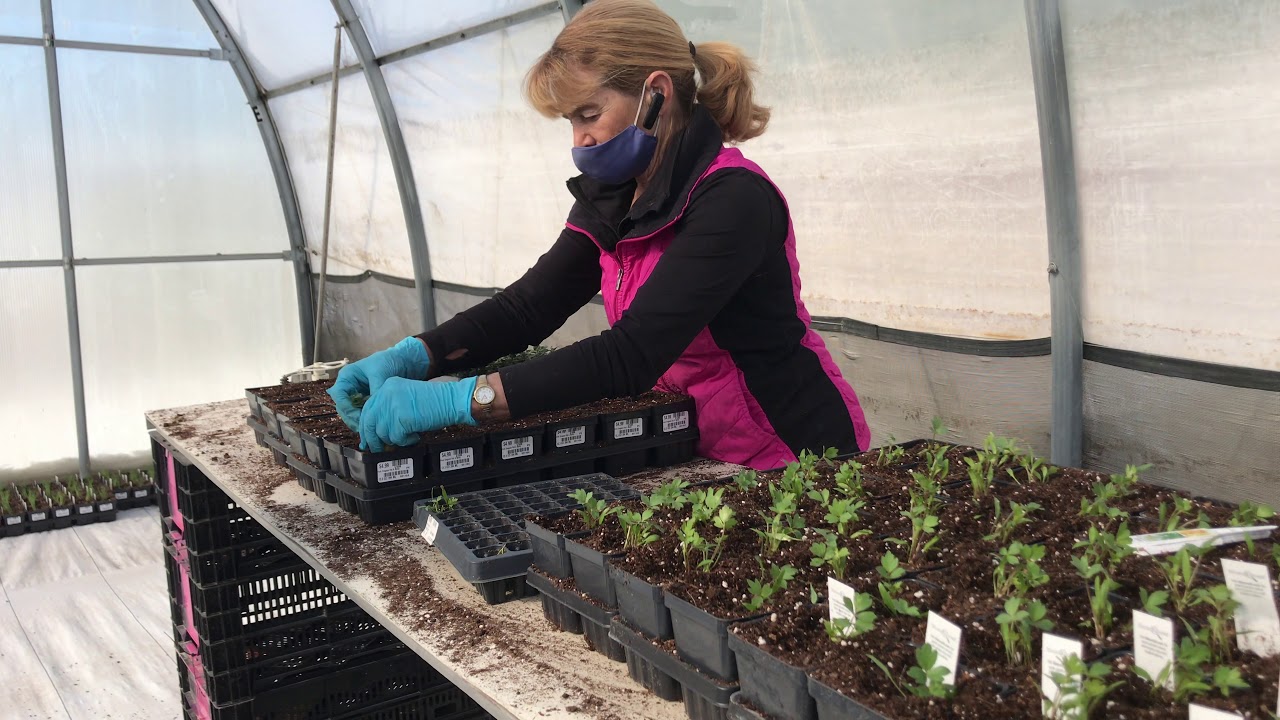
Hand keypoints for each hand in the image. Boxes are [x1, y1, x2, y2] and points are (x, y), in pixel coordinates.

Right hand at [328, 337, 430, 430]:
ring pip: (351, 414)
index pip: (339, 395)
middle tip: (364, 428)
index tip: (359, 416)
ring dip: (359, 422)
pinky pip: (361, 415)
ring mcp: (356, 396)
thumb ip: (375, 390)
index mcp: (347, 377)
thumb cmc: (389, 361)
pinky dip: (366, 421)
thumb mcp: (381, 373)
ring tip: (370, 430)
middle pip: (343, 408)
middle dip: (353, 419)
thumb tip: (372, 409)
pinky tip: (374, 427)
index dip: (347, 408)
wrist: (404, 361)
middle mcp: (348, 387)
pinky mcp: (366, 402)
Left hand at [358, 376, 477, 451]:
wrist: (453, 400)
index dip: (366, 426)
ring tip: (408, 436)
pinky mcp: (403, 418)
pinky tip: (415, 436)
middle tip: (378, 449)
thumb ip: (389, 408)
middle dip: (372, 439)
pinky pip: (397, 438)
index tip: (367, 439)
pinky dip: (406, 441)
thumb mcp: (407, 397)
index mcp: (387, 385)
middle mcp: (387, 393)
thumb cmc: (435, 401)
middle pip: (370, 421)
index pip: (368, 408)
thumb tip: (375, 430)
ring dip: (395, 440)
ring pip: (383, 433)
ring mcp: (394, 405)